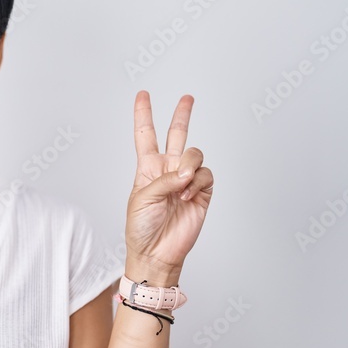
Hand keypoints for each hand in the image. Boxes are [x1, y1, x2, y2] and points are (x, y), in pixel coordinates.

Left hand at [125, 91, 212, 283]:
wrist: (157, 252)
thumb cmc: (141, 227)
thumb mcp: (141, 198)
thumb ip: (163, 180)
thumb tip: (186, 172)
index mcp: (147, 168)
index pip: (145, 135)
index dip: (143, 114)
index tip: (142, 95)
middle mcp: (168, 169)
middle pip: (177, 134)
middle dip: (183, 115)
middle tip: (187, 98)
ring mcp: (186, 180)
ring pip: (195, 154)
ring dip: (189, 166)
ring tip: (181, 185)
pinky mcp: (202, 192)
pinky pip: (206, 175)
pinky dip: (197, 182)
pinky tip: (187, 195)